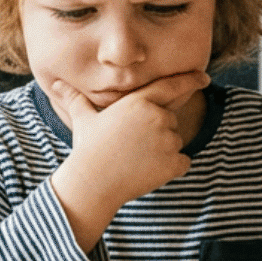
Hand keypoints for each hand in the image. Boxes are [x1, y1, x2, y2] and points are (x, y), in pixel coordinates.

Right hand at [48, 71, 207, 249]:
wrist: (93, 182)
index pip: (172, 86)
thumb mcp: (84, 119)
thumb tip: (57, 84)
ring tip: (135, 159)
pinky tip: (148, 172)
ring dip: (162, 150)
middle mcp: (157, 117)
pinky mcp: (174, 162)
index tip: (204, 78)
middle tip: (131, 145)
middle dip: (157, 131)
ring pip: (175, 142)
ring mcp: (168, 140)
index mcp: (139, 102)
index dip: (191, 80)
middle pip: (170, 120)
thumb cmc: (87, 149)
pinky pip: (183, 162)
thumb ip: (77, 100)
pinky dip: (171, 168)